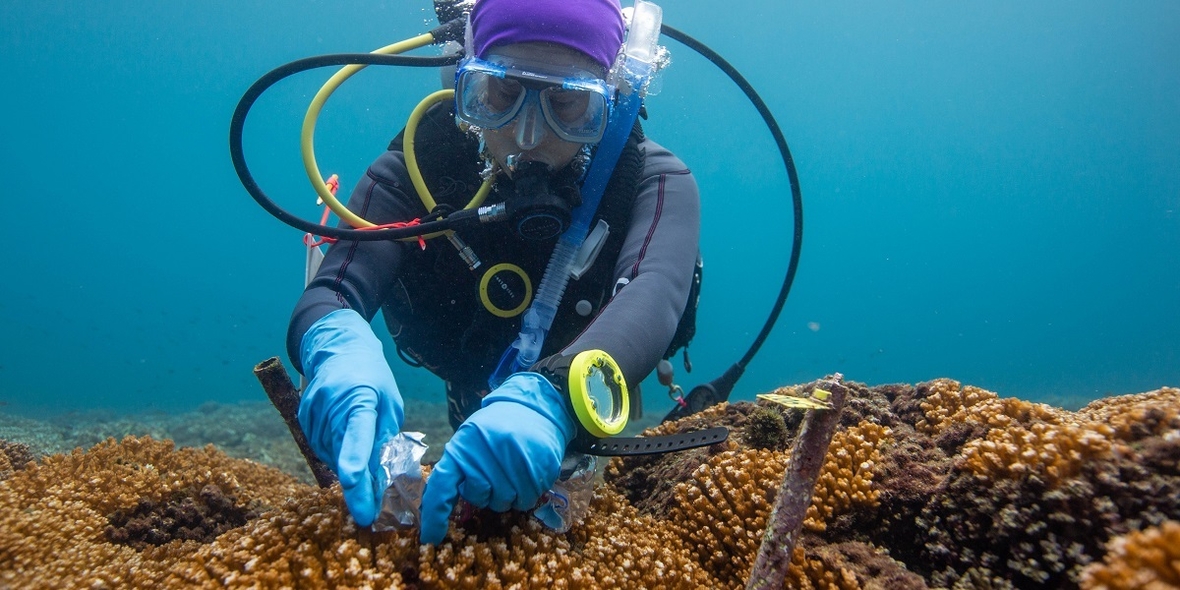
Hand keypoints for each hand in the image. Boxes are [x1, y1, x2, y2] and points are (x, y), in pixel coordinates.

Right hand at [299, 308, 403, 526]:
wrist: (339, 349)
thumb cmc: (373, 378)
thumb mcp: (390, 403)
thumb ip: (384, 438)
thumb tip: (377, 478)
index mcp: (361, 398)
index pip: (357, 432)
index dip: (355, 460)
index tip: (354, 483)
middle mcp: (332, 404)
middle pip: (341, 454)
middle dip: (356, 487)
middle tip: (368, 512)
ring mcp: (313, 410)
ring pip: (330, 455)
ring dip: (345, 465)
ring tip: (360, 449)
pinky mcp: (303, 416)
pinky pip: (320, 447)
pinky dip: (334, 453)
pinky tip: (343, 440)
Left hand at [419, 373, 574, 543]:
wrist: (533, 406)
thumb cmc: (496, 428)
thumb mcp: (470, 439)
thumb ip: (459, 468)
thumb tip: (441, 506)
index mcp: (462, 447)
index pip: (441, 486)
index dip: (434, 515)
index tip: (431, 538)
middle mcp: (485, 454)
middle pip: (480, 499)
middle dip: (486, 493)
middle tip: (494, 472)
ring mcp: (514, 460)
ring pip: (506, 503)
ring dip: (509, 493)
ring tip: (512, 469)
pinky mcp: (538, 466)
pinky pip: (528, 499)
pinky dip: (527, 492)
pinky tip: (527, 471)